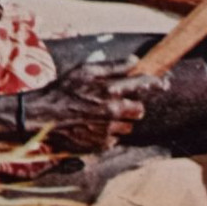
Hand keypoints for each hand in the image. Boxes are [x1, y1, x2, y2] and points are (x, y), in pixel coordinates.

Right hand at [32, 62, 166, 150]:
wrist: (42, 117)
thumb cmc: (63, 90)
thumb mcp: (85, 70)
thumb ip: (112, 66)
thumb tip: (134, 60)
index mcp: (111, 90)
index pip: (143, 86)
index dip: (156, 83)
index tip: (164, 83)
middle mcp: (113, 111)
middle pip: (139, 110)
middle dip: (132, 106)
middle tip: (118, 103)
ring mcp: (108, 130)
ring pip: (128, 126)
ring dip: (120, 121)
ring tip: (101, 116)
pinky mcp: (101, 144)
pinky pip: (115, 139)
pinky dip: (109, 134)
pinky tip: (94, 126)